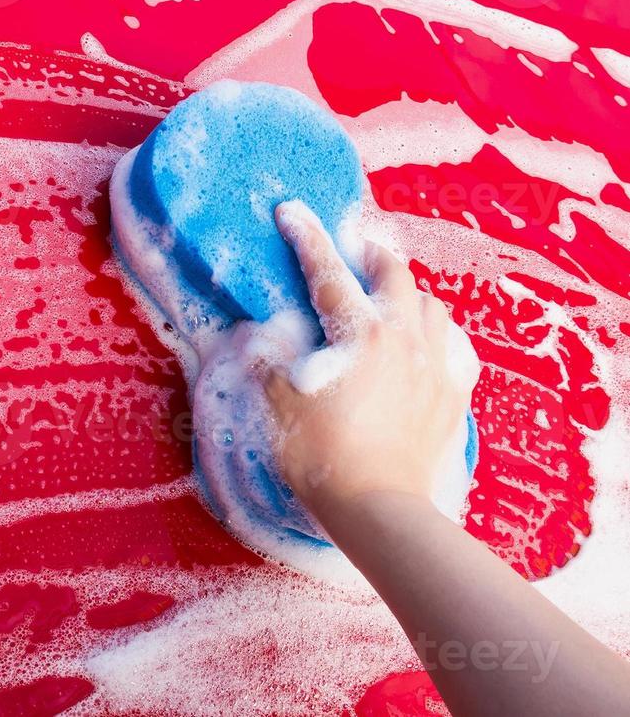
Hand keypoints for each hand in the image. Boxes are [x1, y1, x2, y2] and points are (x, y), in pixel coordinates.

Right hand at [263, 200, 477, 519]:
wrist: (378, 507)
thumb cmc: (321, 454)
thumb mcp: (278, 400)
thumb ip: (268, 356)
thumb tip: (261, 331)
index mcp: (359, 331)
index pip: (327, 270)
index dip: (305, 236)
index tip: (290, 210)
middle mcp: (404, 336)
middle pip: (393, 273)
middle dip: (369, 254)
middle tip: (351, 250)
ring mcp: (436, 364)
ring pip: (431, 305)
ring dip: (407, 293)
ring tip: (389, 299)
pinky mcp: (454, 393)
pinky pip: (454, 344)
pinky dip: (437, 332)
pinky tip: (425, 342)